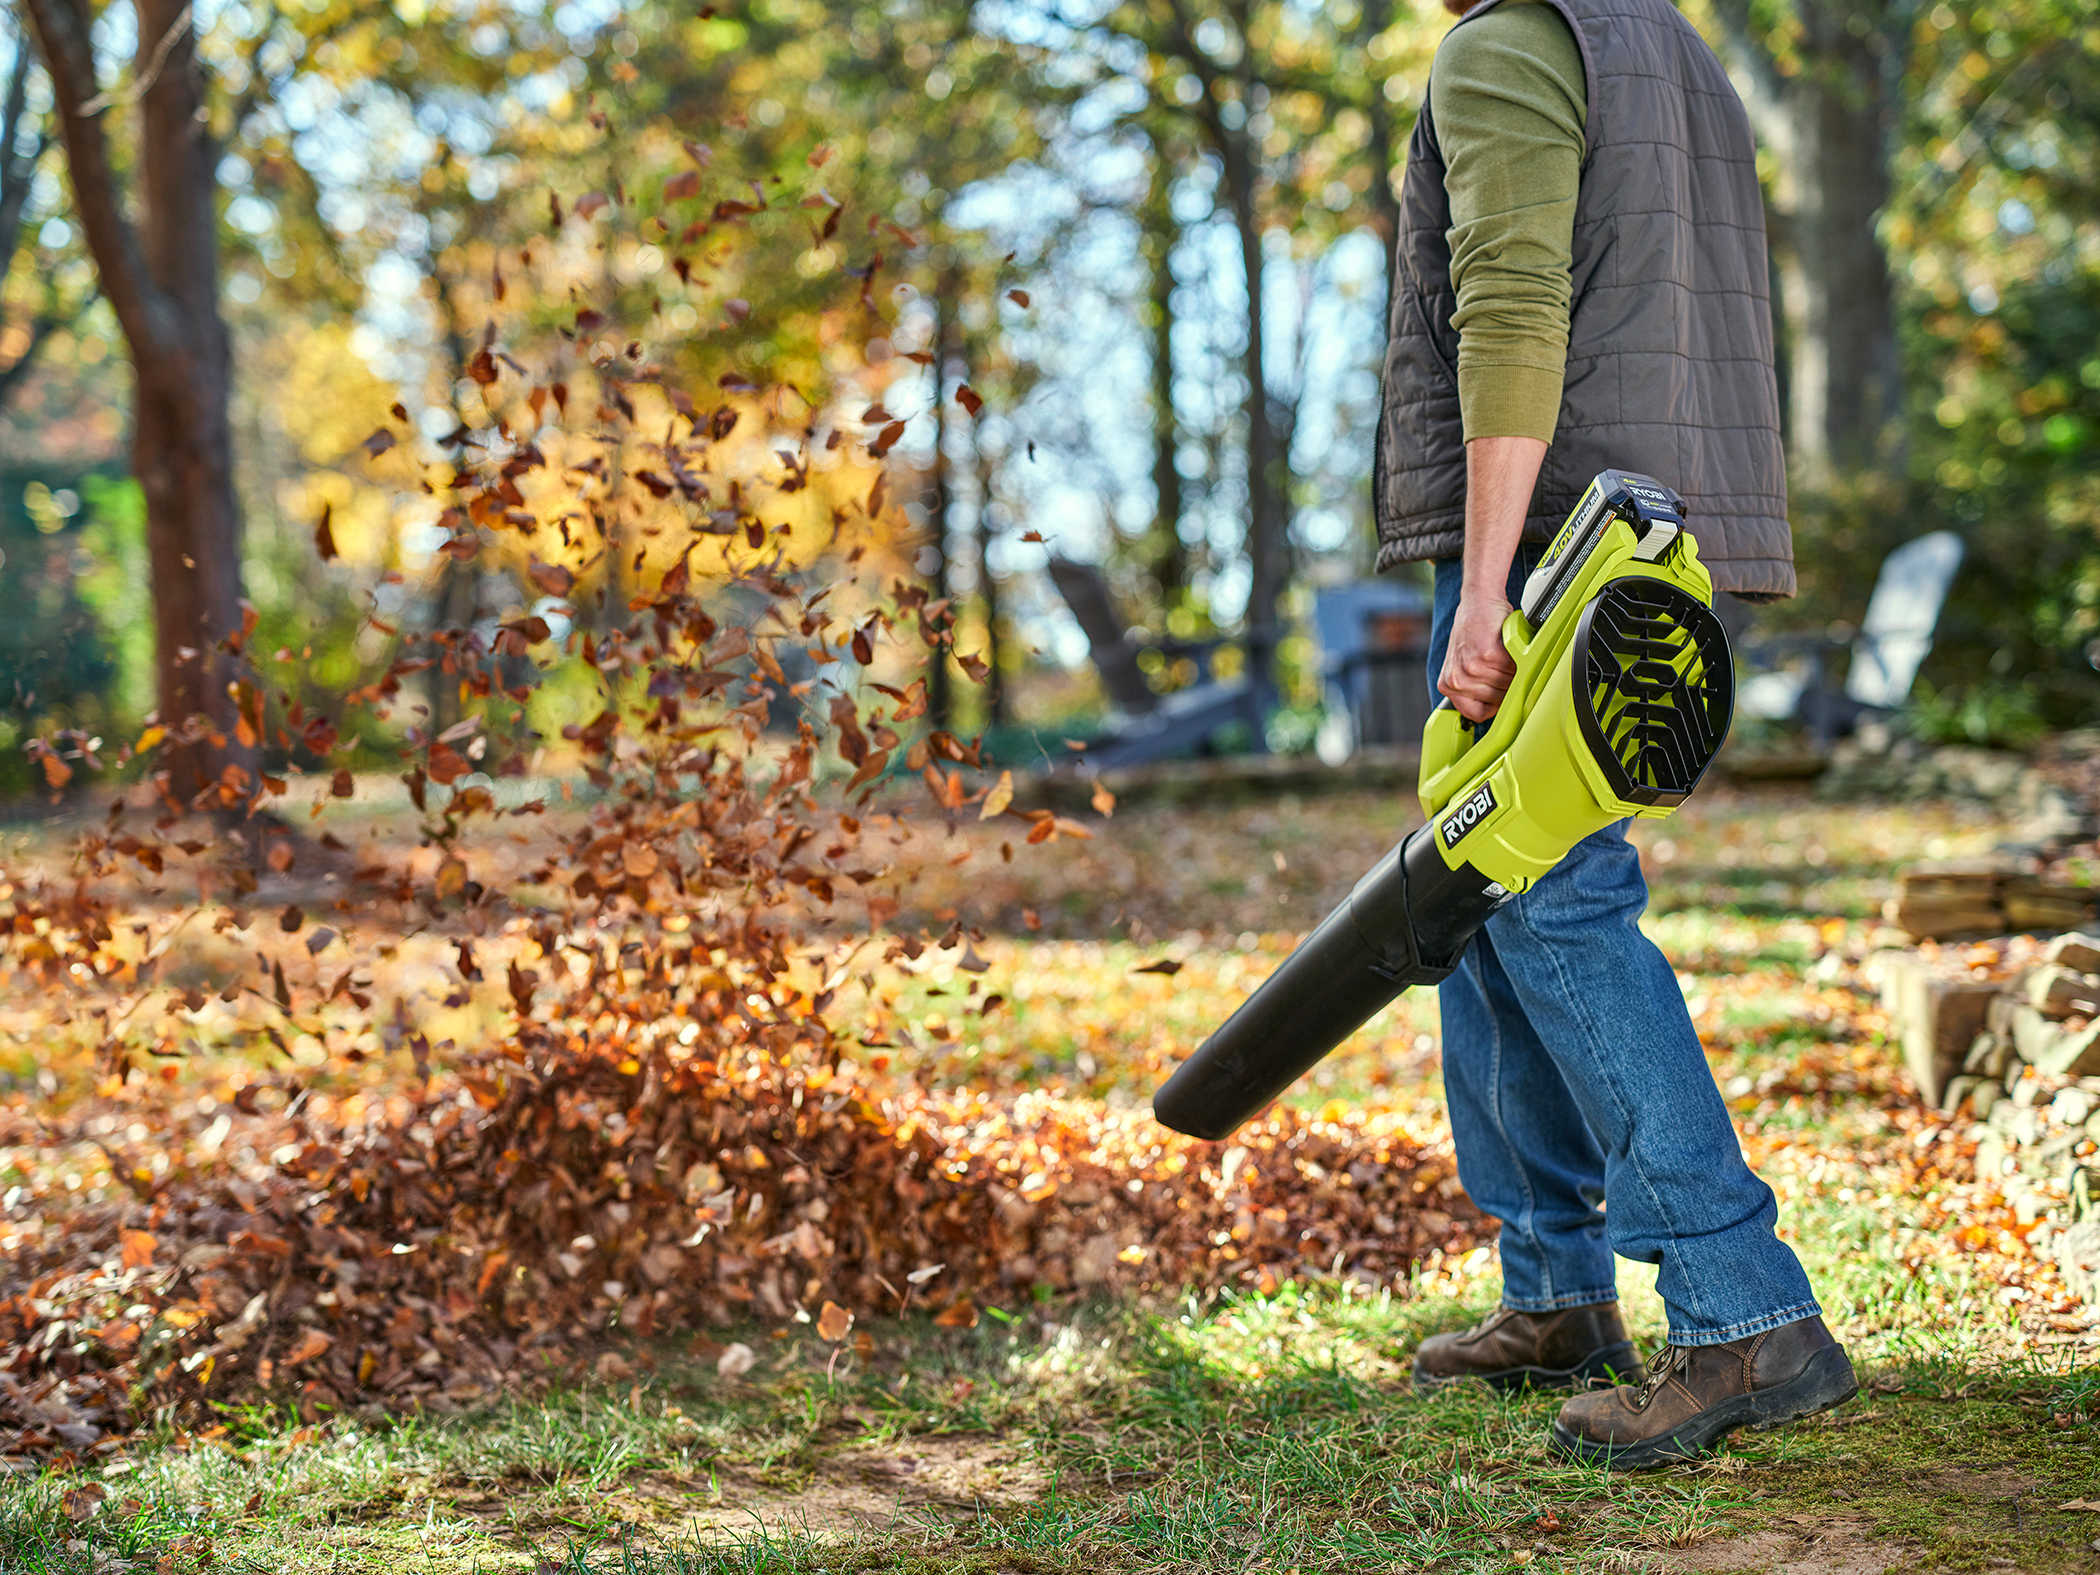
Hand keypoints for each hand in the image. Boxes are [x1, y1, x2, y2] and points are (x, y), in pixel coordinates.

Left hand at [1438, 592, 1517, 721]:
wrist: (1479, 601)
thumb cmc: (1474, 632)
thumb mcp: (1464, 663)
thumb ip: (1474, 688)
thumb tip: (1495, 709)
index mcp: (1448, 684)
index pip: (1477, 714)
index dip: (1495, 706)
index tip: (1503, 696)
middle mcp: (1457, 679)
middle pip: (1496, 700)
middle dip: (1508, 686)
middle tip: (1508, 668)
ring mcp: (1472, 667)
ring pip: (1508, 685)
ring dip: (1515, 672)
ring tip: (1508, 657)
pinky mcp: (1488, 654)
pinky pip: (1514, 669)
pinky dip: (1519, 660)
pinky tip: (1511, 649)